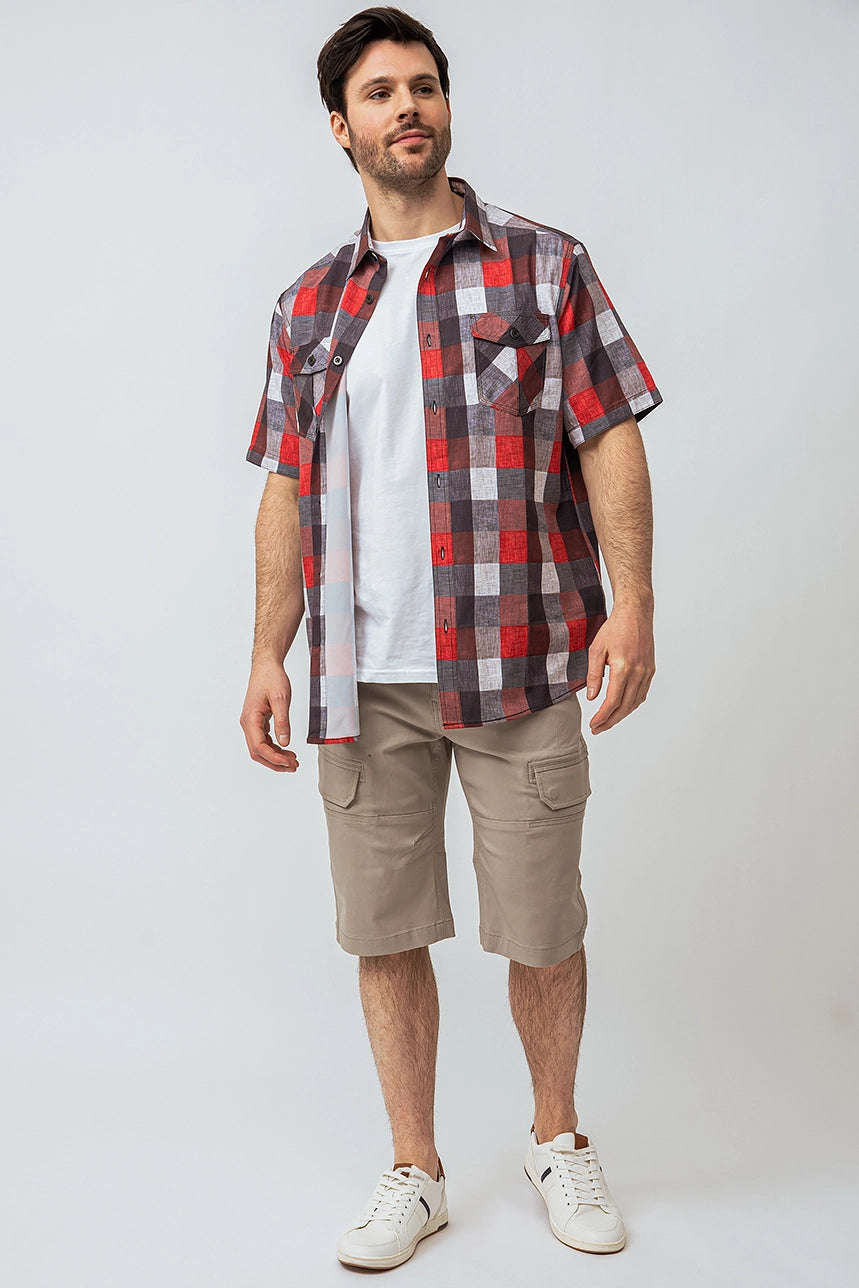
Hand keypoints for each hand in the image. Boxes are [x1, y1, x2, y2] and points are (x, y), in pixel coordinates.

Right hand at [240, 660, 299, 771]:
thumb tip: (285, 742)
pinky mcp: (257, 721)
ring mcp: (251, 723)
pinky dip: (274, 748)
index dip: (274, 758)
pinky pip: (263, 741)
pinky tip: (286, 750)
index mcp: (250, 719)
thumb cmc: (271, 678)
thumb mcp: (281, 699)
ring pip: (260, 748)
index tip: (289, 763)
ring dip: (275, 757)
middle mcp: (248, 723)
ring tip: (293, 761)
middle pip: (257, 752)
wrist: (266, 666)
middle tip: (293, 766)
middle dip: (275, 762)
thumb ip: (282, 721)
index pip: (259, 747)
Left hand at [585, 604, 654, 734]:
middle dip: (610, 721)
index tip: (594, 725)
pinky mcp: (650, 670)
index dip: (603, 716)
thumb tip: (592, 698)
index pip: (613, 701)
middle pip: (625, 706)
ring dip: (622, 715)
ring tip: (607, 721)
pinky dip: (632, 704)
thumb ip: (594, 675)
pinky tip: (622, 708)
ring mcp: (646, 672)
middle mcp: (638, 672)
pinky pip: (642, 693)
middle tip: (598, 729)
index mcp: (623, 667)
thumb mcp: (596, 649)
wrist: (636, 614)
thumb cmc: (614, 628)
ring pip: (635, 702)